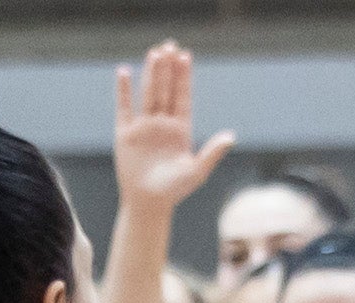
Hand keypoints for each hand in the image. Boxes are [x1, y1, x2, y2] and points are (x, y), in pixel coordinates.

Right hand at [114, 41, 234, 210]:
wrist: (148, 204)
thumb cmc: (175, 190)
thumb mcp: (197, 171)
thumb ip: (213, 152)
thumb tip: (231, 137)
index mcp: (181, 129)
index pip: (183, 96)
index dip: (184, 76)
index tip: (185, 56)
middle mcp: (163, 124)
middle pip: (166, 90)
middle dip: (168, 68)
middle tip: (169, 45)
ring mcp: (144, 127)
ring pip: (148, 94)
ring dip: (151, 74)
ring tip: (154, 52)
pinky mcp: (125, 134)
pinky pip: (124, 108)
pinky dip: (123, 90)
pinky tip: (124, 72)